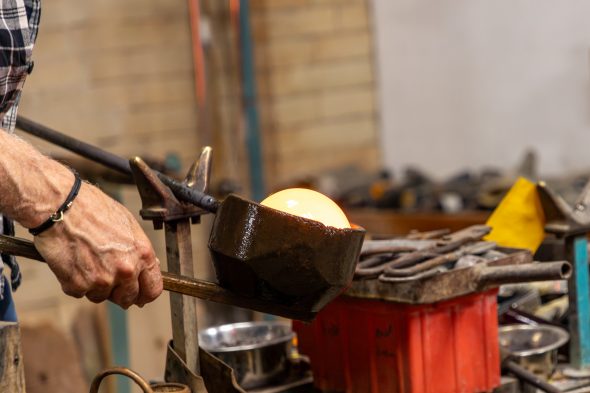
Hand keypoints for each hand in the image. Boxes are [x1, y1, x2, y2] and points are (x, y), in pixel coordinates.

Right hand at [33, 181, 162, 307]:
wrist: (61, 206)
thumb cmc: (94, 210)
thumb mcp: (128, 225)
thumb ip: (138, 250)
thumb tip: (146, 266)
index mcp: (142, 254)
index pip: (153, 289)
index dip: (145, 294)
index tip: (139, 295)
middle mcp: (125, 270)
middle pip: (128, 299)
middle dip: (119, 292)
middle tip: (107, 276)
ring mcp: (102, 280)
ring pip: (101, 296)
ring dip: (95, 285)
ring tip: (87, 260)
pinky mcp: (78, 285)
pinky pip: (80, 293)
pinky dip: (75, 282)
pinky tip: (73, 261)